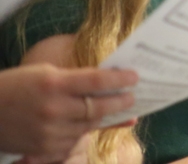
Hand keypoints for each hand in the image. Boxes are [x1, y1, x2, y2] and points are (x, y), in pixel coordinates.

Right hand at [0, 64, 136, 158]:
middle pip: (98, 107)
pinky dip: (84, 132)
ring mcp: (49, 131)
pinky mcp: (45, 149)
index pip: (96, 80)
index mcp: (53, 83)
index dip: (119, 79)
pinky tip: (93, 124)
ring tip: (119, 109)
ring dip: (106, 117)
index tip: (135, 76)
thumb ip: (75, 79)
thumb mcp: (44, 73)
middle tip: (132, 97)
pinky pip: (75, 141)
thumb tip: (107, 83)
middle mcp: (53, 108)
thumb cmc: (17, 86)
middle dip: (120, 101)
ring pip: (89, 125)